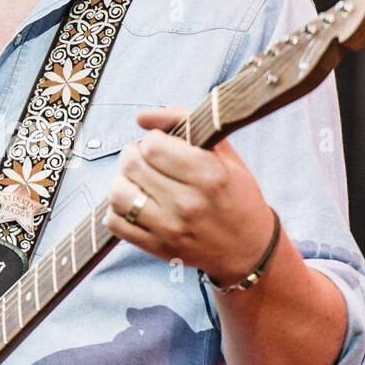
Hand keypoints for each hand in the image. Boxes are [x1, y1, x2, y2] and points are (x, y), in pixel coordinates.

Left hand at [102, 104, 276, 283]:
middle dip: (134, 155)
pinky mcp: (158, 248)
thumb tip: (141, 116)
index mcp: (208, 175)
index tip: (163, 145)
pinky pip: (116, 223)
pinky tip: (136, 204)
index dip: (153, 139)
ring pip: (118, 193)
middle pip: (131, 165)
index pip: (152, 145)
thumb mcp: (223, 152)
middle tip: (146, 160)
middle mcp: (188, 204)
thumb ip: (184, 121)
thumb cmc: (236, 194)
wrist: (249, 248)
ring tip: (139, 182)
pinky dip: (118, 210)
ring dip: (123, 181)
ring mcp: (170, 229)